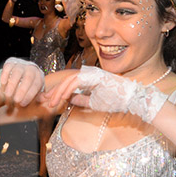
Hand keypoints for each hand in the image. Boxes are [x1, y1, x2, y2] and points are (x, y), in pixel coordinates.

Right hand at [0, 57, 44, 106]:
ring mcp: (21, 64)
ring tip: (8, 94)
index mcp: (39, 76)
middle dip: (22, 90)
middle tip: (16, 100)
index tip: (22, 104)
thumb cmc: (28, 88)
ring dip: (12, 84)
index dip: (29, 95)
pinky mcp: (11, 62)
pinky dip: (5, 75)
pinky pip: (8, 67)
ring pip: (18, 72)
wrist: (20, 75)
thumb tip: (41, 100)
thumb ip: (38, 97)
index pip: (36, 85)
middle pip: (28, 78)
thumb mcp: (35, 92)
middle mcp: (31, 68)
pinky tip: (3, 83)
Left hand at [45, 66, 168, 122]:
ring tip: (51, 102)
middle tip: (44, 101)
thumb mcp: (94, 102)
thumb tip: (69, 99)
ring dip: (58, 91)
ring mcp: (92, 73)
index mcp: (89, 78)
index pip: (69, 83)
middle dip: (54, 91)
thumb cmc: (116, 101)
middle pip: (66, 80)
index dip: (58, 92)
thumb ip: (81, 99)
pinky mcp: (94, 76)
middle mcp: (89, 73)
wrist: (131, 100)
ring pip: (69, 80)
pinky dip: (67, 90)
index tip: (49, 101)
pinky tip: (61, 98)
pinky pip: (76, 82)